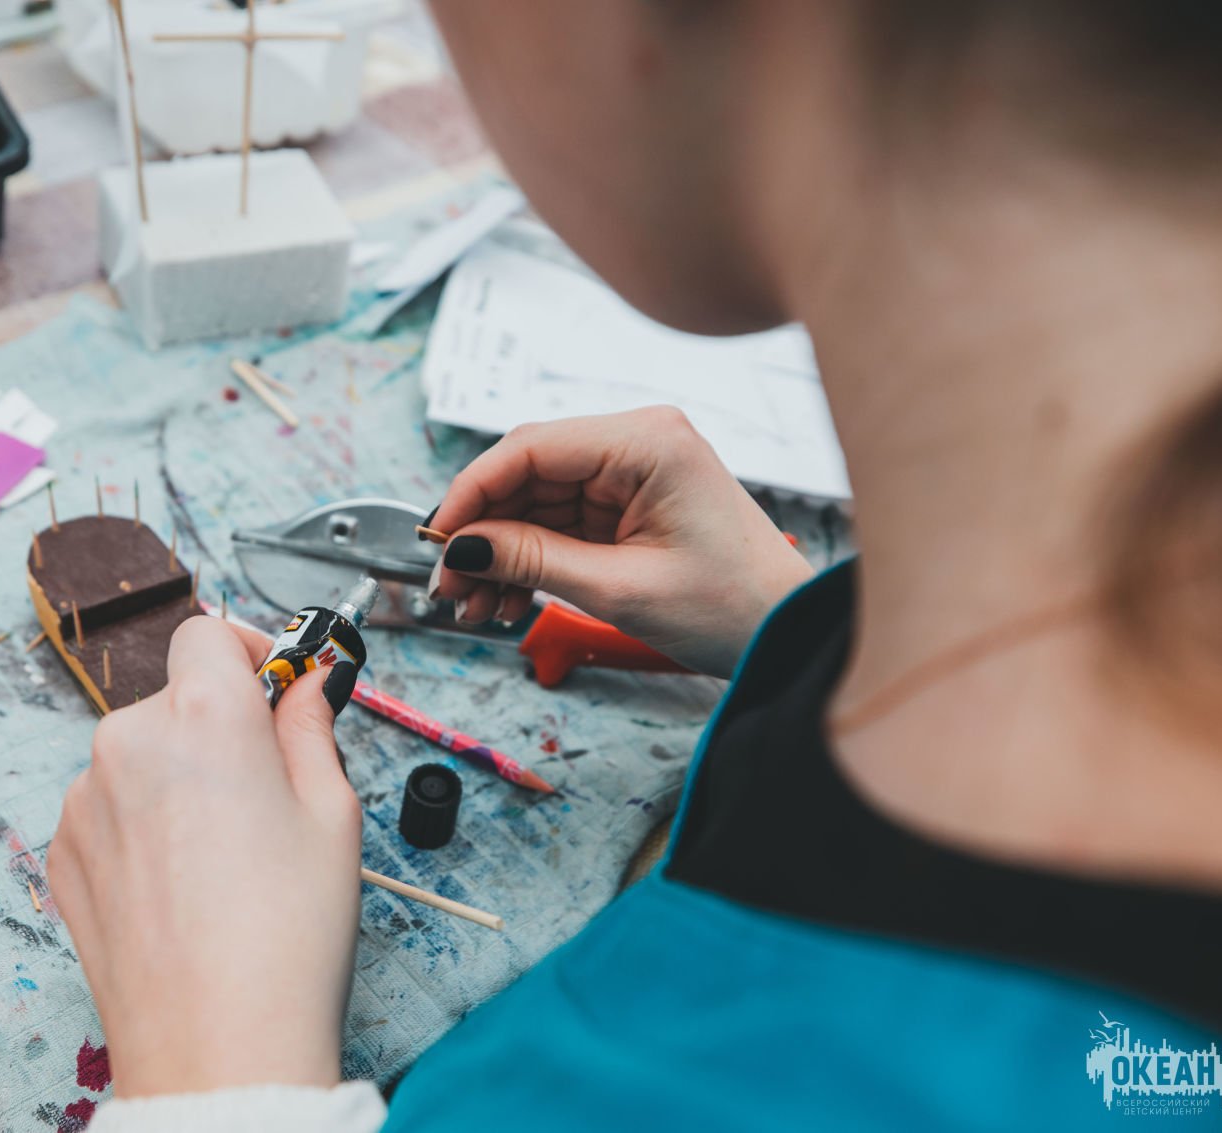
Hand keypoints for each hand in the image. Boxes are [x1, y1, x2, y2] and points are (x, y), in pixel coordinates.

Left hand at [46, 616, 361, 1097]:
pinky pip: (107, 810)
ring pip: (139, 758)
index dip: (248, 651)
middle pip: (174, 700)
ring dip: (176, 780)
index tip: (273, 687)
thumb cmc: (288, 935)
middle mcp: (127, 742)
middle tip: (265, 794)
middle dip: (219, 728)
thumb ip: (311, 729)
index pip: (208, 633)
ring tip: (223, 859)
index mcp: (204, 716)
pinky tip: (181, 888)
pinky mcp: (61, 854)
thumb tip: (307, 685)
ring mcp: (84, 801)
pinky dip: (141, 828)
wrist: (217, 1048)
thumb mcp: (332, 814)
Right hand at [429, 405, 812, 675]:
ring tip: (476, 606)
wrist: (785, 636)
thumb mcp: (619, 588)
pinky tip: (505, 598)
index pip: (530, 447)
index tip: (437, 538)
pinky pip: (556, 523)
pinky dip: (526, 560)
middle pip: (525, 474)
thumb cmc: (734, 608)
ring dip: (498, 553)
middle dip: (481, 533)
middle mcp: (637, 443)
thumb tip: (462, 544)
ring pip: (533, 502)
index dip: (472, 492)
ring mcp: (630, 472)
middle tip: (449, 586)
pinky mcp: (626, 503)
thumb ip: (532, 559)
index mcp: (647, 441)